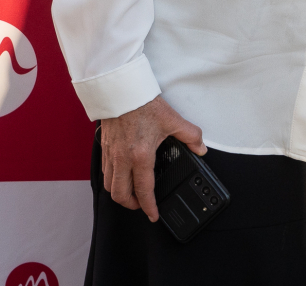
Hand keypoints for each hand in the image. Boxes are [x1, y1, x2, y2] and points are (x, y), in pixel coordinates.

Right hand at [99, 96, 204, 222]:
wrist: (121, 90)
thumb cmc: (143, 104)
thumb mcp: (172, 120)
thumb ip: (190, 136)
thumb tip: (201, 148)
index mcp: (140, 156)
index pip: (143, 190)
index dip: (149, 207)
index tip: (153, 215)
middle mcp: (122, 159)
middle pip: (120, 195)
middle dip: (131, 205)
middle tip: (142, 205)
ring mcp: (110, 155)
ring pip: (109, 186)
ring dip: (120, 194)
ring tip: (132, 193)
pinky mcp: (104, 148)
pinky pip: (104, 172)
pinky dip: (112, 180)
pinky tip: (122, 175)